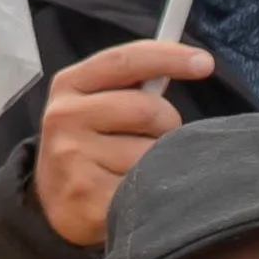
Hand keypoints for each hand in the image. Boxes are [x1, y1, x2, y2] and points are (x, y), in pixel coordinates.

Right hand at [30, 40, 213, 250]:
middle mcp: (64, 118)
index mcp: (69, 85)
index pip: (124, 61)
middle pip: (147, 109)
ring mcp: (72, 158)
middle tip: (153, 138)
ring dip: (159, 162)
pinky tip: (134, 194)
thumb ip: (134, 83)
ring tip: (138, 170)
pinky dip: (152, 191)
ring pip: (152, 152)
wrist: (54, 201)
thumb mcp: (98, 103)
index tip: (204, 63)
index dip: (168, 57)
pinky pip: (147, 186)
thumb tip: (193, 60)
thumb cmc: (91, 144)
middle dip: (167, 124)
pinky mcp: (88, 197)